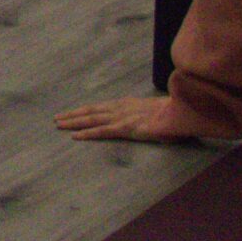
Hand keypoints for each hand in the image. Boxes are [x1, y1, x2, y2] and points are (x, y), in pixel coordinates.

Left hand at [54, 94, 201, 142]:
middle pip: (92, 111)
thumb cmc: (176, 115)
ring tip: (58, 124)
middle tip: (57, 118)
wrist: (184, 113)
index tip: (73, 112)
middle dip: (73, 115)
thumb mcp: (158, 115)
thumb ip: (149, 118)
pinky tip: (75, 136)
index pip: (102, 107)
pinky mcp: (127, 128)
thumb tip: (149, 122)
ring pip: (92, 119)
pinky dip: (87, 133)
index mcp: (129, 104)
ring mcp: (123, 117)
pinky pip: (103, 131)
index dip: (86, 110)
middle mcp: (122, 108)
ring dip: (74, 122)